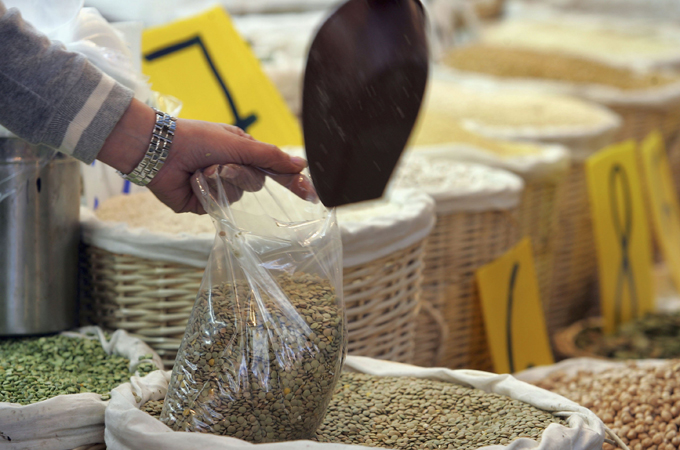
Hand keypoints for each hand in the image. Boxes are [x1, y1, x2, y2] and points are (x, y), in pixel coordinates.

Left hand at [97, 99, 307, 213]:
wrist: (160, 150)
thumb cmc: (198, 138)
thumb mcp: (239, 143)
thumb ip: (271, 156)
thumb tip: (301, 165)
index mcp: (243, 153)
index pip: (274, 169)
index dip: (292, 181)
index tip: (311, 195)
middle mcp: (233, 171)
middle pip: (256, 182)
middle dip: (241, 173)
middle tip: (221, 163)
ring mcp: (219, 188)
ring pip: (238, 194)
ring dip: (222, 180)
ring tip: (203, 169)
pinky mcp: (204, 203)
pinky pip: (219, 205)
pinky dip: (209, 191)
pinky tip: (195, 181)